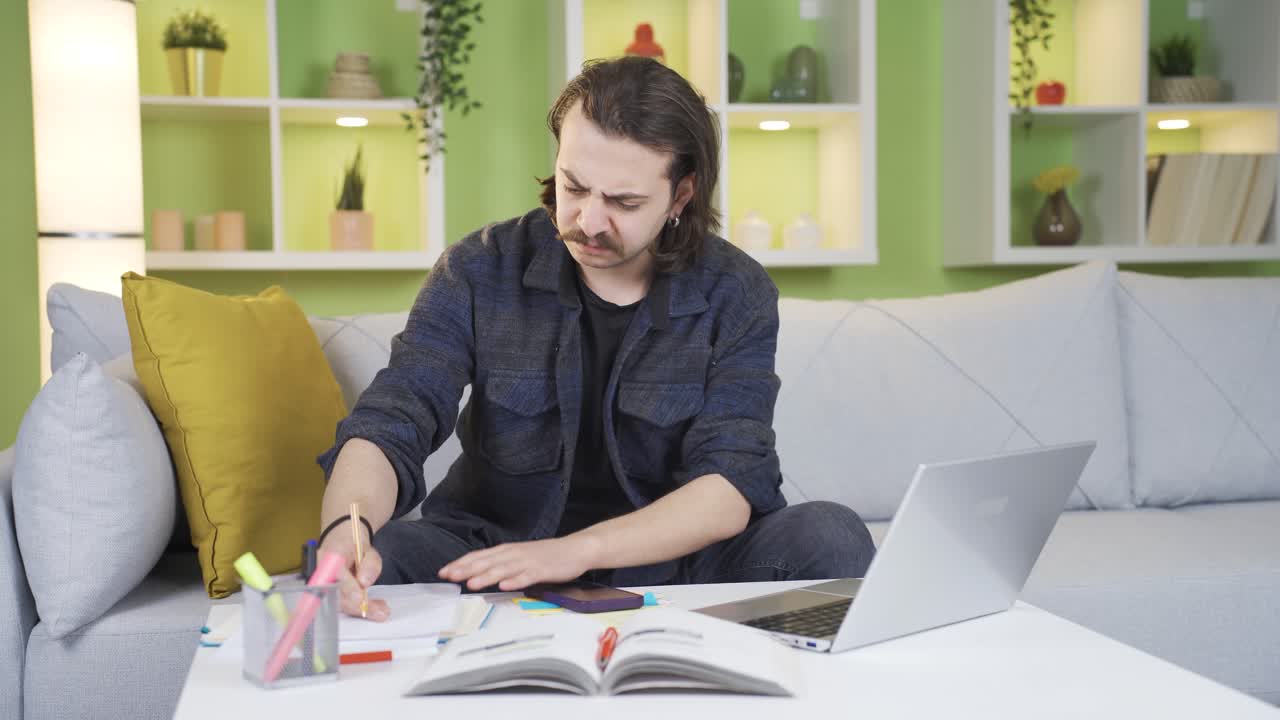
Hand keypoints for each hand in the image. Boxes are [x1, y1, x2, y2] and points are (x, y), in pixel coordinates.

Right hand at [318, 521, 389, 620]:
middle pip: (336, 593)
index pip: (337, 574)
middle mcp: (322, 572)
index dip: (347, 587)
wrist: (341, 541)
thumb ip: (369, 564)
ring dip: (361, 610)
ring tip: (382, 611)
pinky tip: (375, 609)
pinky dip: (359, 608)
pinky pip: (343, 604)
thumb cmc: (354, 545)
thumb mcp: (368, 549)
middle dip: (358, 605)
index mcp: (330, 556)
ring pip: (340, 603)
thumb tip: (364, 583)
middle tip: (379, 612)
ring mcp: (323, 585)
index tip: (360, 598)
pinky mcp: (329, 594)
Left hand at [438, 536, 596, 590]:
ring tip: (471, 584)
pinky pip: (526, 576)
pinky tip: (504, 586)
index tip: (443, 571)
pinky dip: (515, 581)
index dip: (461, 564)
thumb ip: (500, 563)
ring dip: (486, 576)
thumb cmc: (545, 555)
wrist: (574, 549)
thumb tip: (477, 572)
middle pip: (487, 561)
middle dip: (467, 569)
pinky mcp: (542, 570)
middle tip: (449, 577)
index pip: (479, 556)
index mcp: (507, 551)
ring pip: (503, 569)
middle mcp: (514, 554)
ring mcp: (528, 562)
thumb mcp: (519, 556)